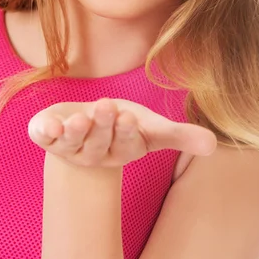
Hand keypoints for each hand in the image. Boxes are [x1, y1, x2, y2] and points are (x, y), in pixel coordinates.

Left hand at [28, 98, 216, 168]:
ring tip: (80, 117)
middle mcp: (95, 153)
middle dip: (103, 125)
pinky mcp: (48, 138)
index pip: (126, 144)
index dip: (127, 132)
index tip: (130, 117)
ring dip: (75, 131)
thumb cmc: (124, 125)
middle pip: (99, 142)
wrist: (86, 127)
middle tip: (108, 106)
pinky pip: (44, 137)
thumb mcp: (152, 128)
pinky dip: (44, 132)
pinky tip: (48, 124)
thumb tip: (213, 144)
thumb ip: (180, 135)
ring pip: (72, 142)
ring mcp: (69, 148)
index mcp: (122, 150)